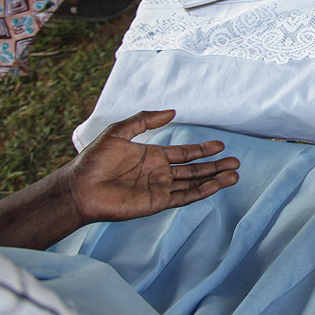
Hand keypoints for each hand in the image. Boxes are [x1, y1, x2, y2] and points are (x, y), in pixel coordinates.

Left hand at [61, 110, 238, 224]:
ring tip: (234, 174)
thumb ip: (145, 120)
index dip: (202, 150)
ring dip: (214, 179)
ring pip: (194, 184)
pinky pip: (184, 197)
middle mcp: (160, 173)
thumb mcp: (119, 131)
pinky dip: (202, 192)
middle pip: (194, 169)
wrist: (79, 188)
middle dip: (215, 166)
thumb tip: (172, 112)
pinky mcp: (157, 203)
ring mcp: (160, 189)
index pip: (184, 154)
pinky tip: (216, 185)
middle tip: (235, 162)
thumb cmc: (93, 160)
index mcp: (153, 156)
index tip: (220, 145)